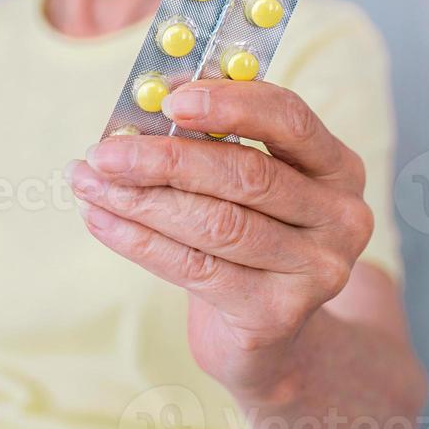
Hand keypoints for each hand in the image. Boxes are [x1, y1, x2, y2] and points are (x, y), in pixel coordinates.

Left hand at [67, 80, 373, 401]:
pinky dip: (137, 240)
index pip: (289, 119)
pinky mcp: (278, 314)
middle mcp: (340, 216)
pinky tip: (100, 219)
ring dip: (139, 200)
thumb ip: (210, 135)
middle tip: (104, 150)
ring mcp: (316, 270)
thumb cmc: (247, 231)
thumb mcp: (243, 180)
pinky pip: (195, 268)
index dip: (229, 104)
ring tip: (87, 181)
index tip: (169, 100)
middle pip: (245, 175)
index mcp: (336, 165)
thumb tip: (149, 96)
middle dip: (165, 159)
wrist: (267, 332)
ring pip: (215, 224)